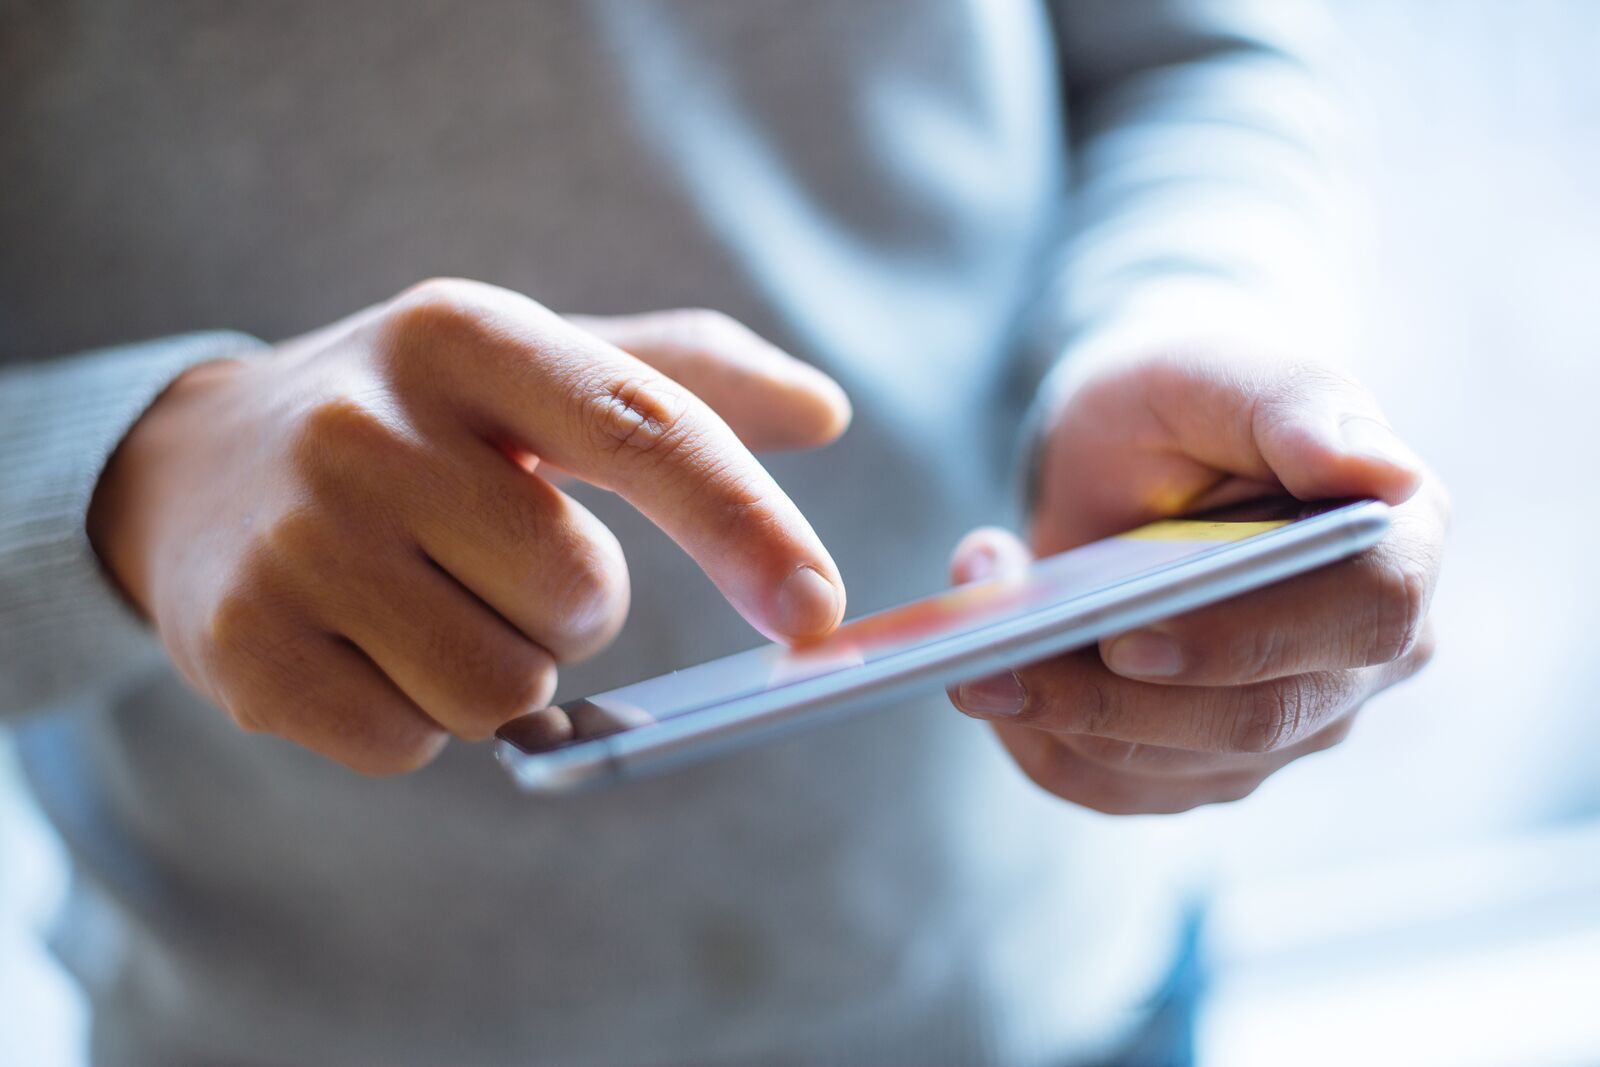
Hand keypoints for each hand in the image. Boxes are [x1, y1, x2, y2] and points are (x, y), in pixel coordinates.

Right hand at [88, 280, 849, 772]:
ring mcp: (296, 540)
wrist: (197, 471)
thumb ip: (680, 381)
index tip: (817, 611)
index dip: (743, 525)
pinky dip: (411, 718)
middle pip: (579, 597)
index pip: (641, 430)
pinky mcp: (244, 648)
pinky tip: (360, 644)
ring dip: (495, 670)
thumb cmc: (413, 422)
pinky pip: (409, 745)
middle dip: (568, 606)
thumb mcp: (528, 365)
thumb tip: (827, 413)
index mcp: (465, 335)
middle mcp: (367, 425)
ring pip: (502, 690)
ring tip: (420, 599)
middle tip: (487, 556)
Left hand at [947, 348, 1446, 813]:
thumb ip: (1295, 405)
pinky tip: (990, 678)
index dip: (1243, 639)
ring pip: (1170, 768)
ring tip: (965, 647)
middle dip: (1109, 701)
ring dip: (1052, 714)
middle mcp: (1361, 659)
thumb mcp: (1216, 370)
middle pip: (1253, 721)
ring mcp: (1286, 725)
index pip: (1362, 618)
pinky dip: (1035, 741)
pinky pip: (1111, 787)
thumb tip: (1381, 472)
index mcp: (1394, 549)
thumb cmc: (1181, 404)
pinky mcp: (1202, 766)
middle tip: (988, 662)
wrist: (1128, 455)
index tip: (1129, 638)